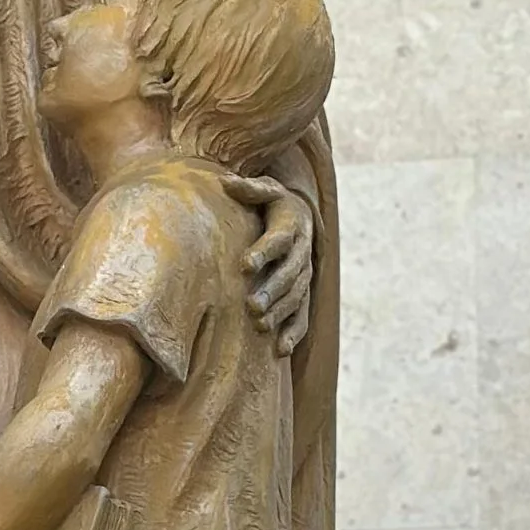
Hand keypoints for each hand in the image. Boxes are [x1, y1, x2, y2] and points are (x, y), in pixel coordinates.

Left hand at [247, 191, 315, 353]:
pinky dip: (294, 332)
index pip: (278, 240)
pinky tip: (280, 349)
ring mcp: (305, 275)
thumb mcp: (265, 189)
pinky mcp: (304, 293)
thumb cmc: (274, 203)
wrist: (302, 216)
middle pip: (289, 274)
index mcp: (291, 226)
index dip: (263, 252)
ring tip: (260, 325)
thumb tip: (225, 180)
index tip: (244, 265)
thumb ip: (248, 188)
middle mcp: (302, 253)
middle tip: (251, 305)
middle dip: (271, 290)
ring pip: (296, 297)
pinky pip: (303, 315)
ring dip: (280, 312)